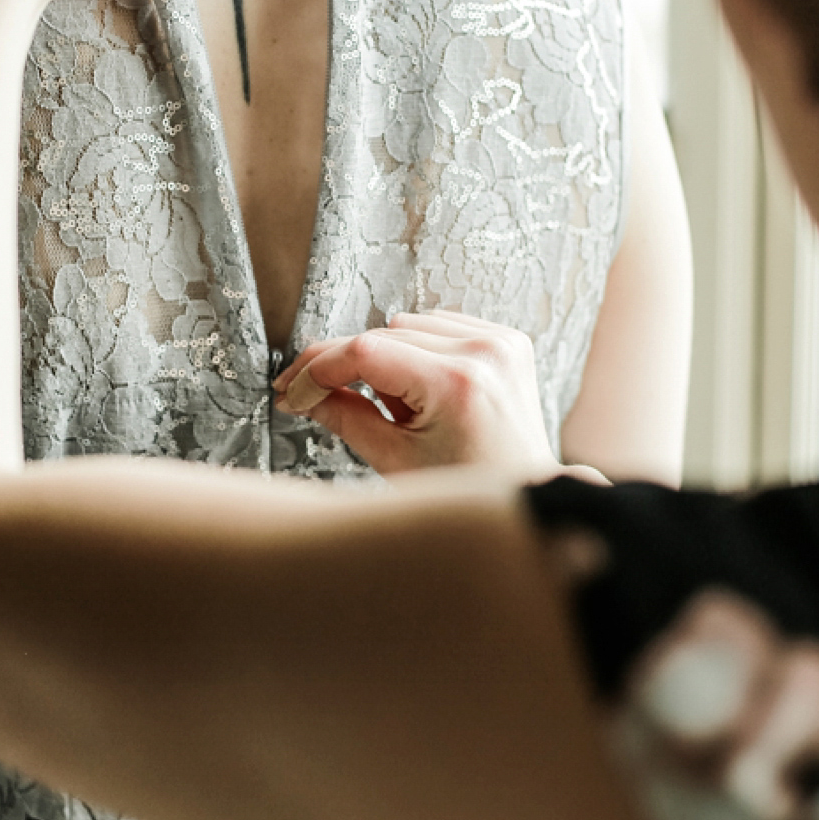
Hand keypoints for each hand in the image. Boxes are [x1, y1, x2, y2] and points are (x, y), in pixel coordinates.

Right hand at [274, 310, 604, 481]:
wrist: (525, 495)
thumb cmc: (465, 489)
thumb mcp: (395, 459)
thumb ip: (345, 417)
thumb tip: (303, 393)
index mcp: (457, 384)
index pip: (365, 352)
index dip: (319, 370)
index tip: (293, 391)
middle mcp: (484, 352)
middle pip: (382, 334)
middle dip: (343, 366)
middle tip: (311, 397)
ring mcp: (501, 342)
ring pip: (407, 324)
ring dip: (385, 357)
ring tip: (394, 407)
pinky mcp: (507, 340)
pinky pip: (440, 325)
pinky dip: (418, 349)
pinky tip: (418, 388)